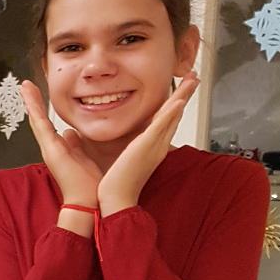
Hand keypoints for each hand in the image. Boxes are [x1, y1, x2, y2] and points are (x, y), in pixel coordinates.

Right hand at [20, 80, 102, 203]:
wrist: (87, 202)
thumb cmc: (89, 185)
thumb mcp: (84, 158)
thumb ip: (77, 145)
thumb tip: (71, 133)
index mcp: (59, 149)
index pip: (48, 125)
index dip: (43, 110)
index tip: (39, 96)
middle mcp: (51, 147)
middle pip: (38, 120)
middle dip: (33, 102)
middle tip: (26, 86)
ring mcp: (48, 148)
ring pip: (37, 119)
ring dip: (30, 101)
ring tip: (25, 85)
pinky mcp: (50, 148)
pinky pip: (40, 123)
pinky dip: (34, 108)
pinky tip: (29, 94)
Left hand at [97, 74, 199, 211]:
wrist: (114, 201)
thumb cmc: (112, 186)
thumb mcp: (110, 158)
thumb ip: (105, 144)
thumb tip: (85, 134)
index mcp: (149, 147)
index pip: (164, 120)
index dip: (173, 104)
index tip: (178, 90)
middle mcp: (156, 145)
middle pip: (174, 115)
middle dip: (185, 95)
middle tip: (194, 78)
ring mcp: (153, 146)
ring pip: (172, 116)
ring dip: (183, 96)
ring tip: (193, 80)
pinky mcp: (146, 148)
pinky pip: (160, 127)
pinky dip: (170, 113)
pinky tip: (177, 101)